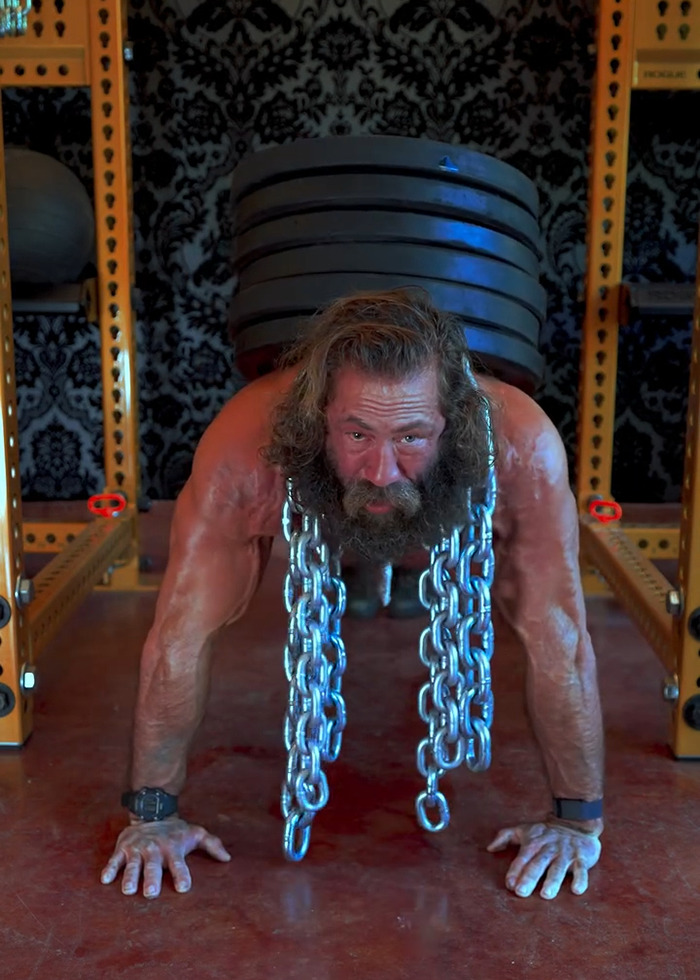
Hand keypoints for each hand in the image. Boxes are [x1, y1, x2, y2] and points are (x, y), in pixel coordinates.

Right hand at [100, 816, 230, 897]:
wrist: (152, 811)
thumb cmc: (176, 830)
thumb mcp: (196, 833)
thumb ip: (212, 845)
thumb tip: (228, 858)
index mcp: (173, 849)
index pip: (179, 864)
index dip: (181, 875)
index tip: (184, 887)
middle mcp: (154, 850)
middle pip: (153, 867)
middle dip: (151, 879)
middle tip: (151, 893)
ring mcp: (137, 849)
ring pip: (132, 865)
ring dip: (130, 877)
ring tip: (128, 890)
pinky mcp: (123, 848)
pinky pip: (115, 859)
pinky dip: (110, 869)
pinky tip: (105, 880)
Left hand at [487, 820, 601, 899]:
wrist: (574, 821)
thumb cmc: (545, 831)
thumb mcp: (524, 830)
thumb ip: (505, 836)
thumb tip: (489, 848)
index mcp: (534, 843)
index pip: (523, 858)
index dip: (516, 870)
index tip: (509, 883)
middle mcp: (549, 849)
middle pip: (538, 864)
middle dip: (529, 878)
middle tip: (521, 892)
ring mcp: (565, 854)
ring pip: (558, 868)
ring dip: (552, 881)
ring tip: (546, 894)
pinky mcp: (581, 858)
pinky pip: (582, 869)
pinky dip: (581, 879)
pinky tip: (576, 890)